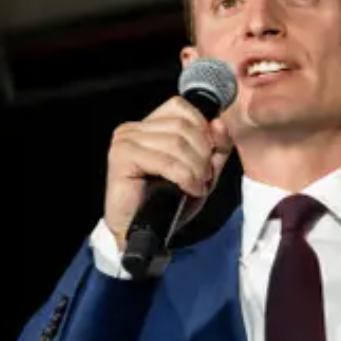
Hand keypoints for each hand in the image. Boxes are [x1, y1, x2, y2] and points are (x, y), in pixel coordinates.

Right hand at [104, 97, 232, 250]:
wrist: (145, 232)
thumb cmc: (169, 202)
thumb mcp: (203, 171)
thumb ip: (216, 147)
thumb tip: (219, 123)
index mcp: (150, 126)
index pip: (183, 108)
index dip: (203, 131)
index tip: (208, 157)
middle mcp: (134, 128)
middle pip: (184, 125)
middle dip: (203, 154)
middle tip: (203, 177)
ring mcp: (125, 140)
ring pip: (178, 142)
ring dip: (196, 169)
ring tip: (195, 185)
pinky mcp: (121, 157)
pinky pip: (166, 161)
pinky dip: (185, 177)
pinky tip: (188, 189)